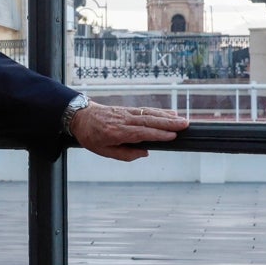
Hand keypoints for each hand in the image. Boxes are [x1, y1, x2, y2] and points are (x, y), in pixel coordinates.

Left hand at [68, 101, 187, 160]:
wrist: (80, 116)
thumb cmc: (91, 136)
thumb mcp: (104, 152)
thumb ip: (125, 154)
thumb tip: (145, 153)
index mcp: (116, 132)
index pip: (141, 132)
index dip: (158, 134)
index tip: (173, 135)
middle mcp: (123, 120)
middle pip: (149, 121)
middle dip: (168, 123)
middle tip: (185, 124)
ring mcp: (126, 113)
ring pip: (149, 114)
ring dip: (167, 116)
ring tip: (182, 119)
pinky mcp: (128, 109)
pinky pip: (145, 110)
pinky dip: (159, 111)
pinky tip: (170, 113)